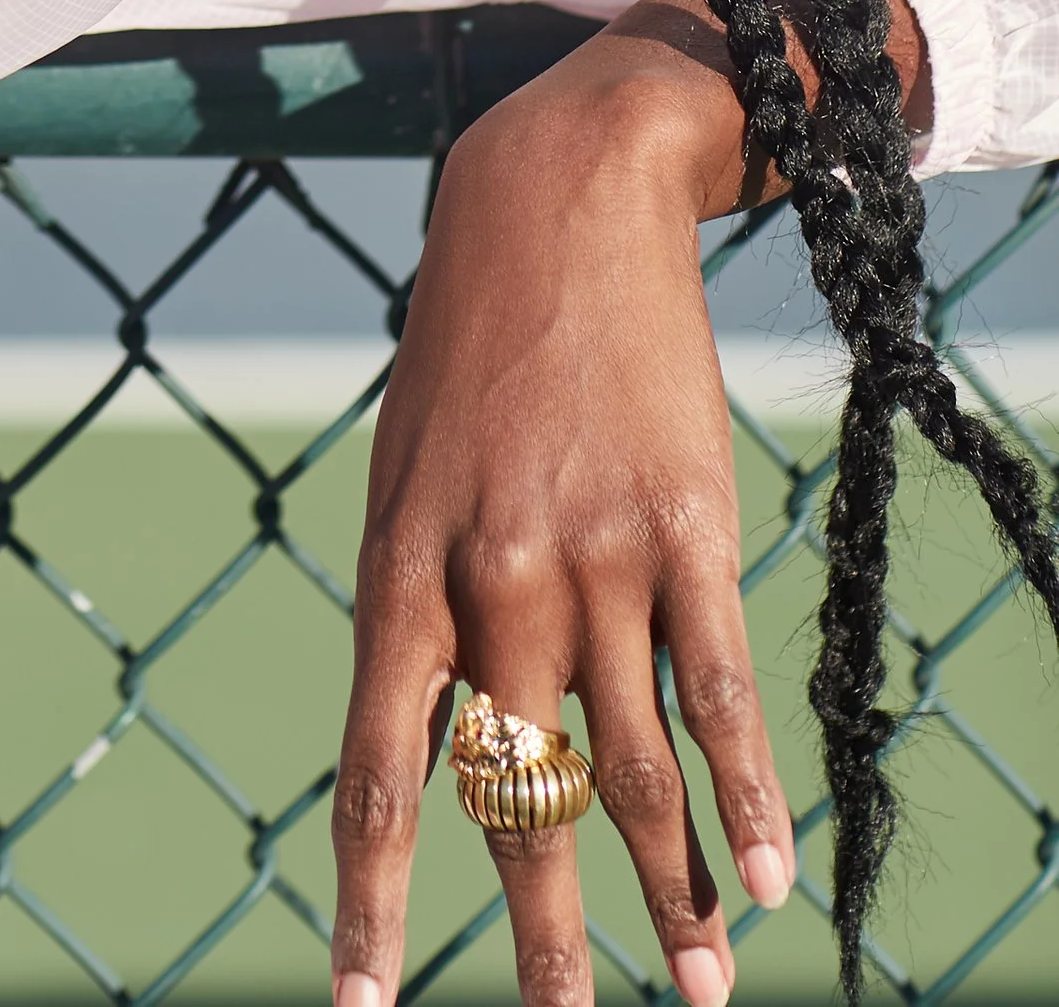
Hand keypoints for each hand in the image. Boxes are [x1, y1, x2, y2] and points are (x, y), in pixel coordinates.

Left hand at [326, 0, 923, 1006]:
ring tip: (697, 987)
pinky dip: (744, 795)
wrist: (551, 200)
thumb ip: (425, 610)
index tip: (361, 1006)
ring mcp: (593, 556)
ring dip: (667, 892)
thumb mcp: (408, 478)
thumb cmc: (467, 351)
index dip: (371, 898)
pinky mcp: (685, 526)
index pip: (379, 770)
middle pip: (514, 797)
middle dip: (541, 933)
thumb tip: (454, 746)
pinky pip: (716, 690)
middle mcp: (492, 580)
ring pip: (630, 767)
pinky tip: (765, 876)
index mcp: (402, 573)